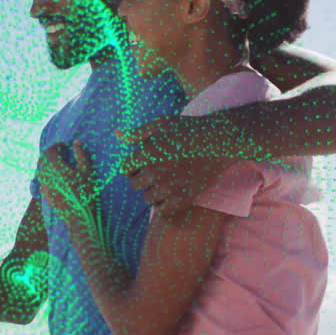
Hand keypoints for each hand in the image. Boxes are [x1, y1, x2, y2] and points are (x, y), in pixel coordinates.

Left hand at [35, 140, 98, 223]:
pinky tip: (58, 177)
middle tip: (62, 153)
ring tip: (60, 164)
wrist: (78, 217)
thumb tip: (76, 141)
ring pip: (41, 170)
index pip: (50, 151)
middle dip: (51, 154)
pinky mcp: (45, 195)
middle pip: (43, 159)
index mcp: (56, 168)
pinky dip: (48, 175)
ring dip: (48, 164)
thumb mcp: (87, 172)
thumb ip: (81, 155)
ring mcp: (44, 186)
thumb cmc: (85, 193)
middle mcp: (46, 176)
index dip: (57, 146)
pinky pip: (43, 180)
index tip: (65, 146)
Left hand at [117, 115, 236, 216]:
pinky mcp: (184, 198)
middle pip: (135, 185)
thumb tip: (116, 134)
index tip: (143, 163)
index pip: (125, 169)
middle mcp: (156, 172)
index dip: (132, 166)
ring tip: (164, 182)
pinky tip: (171, 193)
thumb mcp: (161, 124)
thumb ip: (137, 133)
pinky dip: (164, 204)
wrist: (219, 141)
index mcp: (148, 153)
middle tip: (155, 172)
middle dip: (141, 178)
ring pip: (148, 198)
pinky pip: (163, 210)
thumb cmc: (189, 129)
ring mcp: (170, 186)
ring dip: (152, 191)